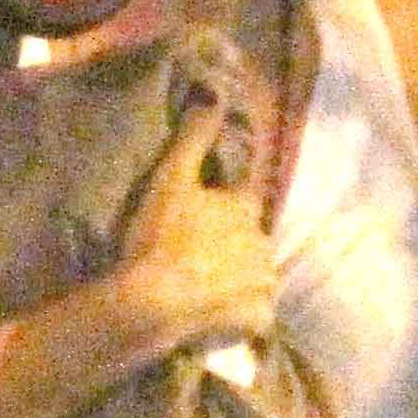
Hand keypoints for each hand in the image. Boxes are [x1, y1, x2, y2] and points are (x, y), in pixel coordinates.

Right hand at [106, 97, 277, 361]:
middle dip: (232, 245)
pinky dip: (242, 314)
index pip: (243, 200)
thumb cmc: (160, 236)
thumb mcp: (171, 179)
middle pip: (251, 240)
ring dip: (240, 279)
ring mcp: (263, 284)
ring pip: (257, 276)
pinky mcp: (258, 319)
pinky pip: (255, 314)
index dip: (222, 208)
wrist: (154, 301)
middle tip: (196, 256)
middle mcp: (264, 243)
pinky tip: (216, 314)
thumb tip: (213, 97)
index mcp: (246, 208)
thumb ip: (194, 139)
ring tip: (205, 287)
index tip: (197, 220)